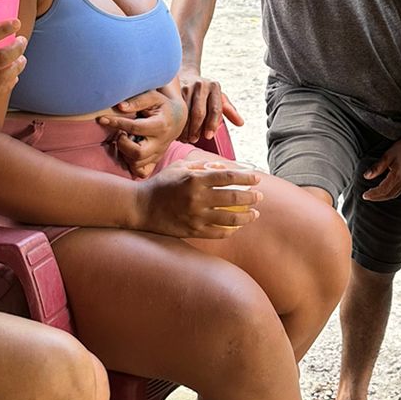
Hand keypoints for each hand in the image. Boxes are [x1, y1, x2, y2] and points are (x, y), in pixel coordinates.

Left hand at [96, 87, 186, 178]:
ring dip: (125, 153)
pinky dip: (131, 166)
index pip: (134, 127)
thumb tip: (120, 107)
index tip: (102, 119)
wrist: (177, 118)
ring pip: (136, 163)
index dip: (116, 123)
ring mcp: (158, 154)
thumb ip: (137, 101)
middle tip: (120, 134)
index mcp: (160, 125)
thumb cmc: (162, 106)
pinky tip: (128, 153)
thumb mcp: (153, 97)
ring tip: (125, 140)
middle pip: (137, 153)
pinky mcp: (155, 160)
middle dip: (122, 144)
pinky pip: (141, 172)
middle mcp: (161, 143)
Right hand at [136, 159, 261, 239]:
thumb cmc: (161, 184)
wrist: (141, 207)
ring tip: (255, 214)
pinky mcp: (192, 231)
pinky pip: (218, 233)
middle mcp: (197, 198)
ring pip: (230, 218)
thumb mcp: (179, 168)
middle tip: (259, 197)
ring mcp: (195, 217)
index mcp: (195, 180)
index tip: (257, 179)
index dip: (246, 178)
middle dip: (251, 197)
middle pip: (233, 198)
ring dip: (246, 216)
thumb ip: (202, 166)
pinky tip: (237, 226)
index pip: (228, 177)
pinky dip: (231, 230)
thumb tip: (225, 167)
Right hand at [178, 65, 243, 143]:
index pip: (216, 109)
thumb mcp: (219, 97)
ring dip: (185, 128)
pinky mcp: (175, 90)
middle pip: (199, 112)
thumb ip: (229, 110)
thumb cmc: (206, 92)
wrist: (187, 75)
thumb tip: (240, 123)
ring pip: (186, 112)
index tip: (209, 136)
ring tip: (186, 138)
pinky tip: (178, 131)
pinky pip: (176, 109)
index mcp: (215, 87)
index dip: (212, 124)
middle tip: (195, 140)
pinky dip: (177, 123)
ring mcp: (187, 87)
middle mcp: (201, 85)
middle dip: (197, 129)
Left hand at [362, 133, 400, 201]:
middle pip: (389, 195)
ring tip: (373, 195)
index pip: (383, 190)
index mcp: (399, 177)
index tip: (364, 195)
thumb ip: (377, 167)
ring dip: (383, 196)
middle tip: (366, 197)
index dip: (373, 194)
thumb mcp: (388, 155)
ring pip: (394, 194)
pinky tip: (385, 190)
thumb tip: (366, 176)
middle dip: (377, 197)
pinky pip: (399, 190)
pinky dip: (389, 193)